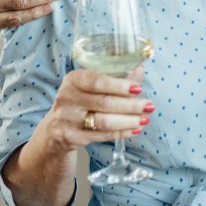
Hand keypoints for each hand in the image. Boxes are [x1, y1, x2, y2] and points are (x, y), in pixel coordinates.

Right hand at [33, 65, 150, 155]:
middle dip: (130, 105)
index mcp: (73, 80)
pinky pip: (101, 136)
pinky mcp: (71, 137)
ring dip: (128, 121)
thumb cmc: (81, 100)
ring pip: (103, 121)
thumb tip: (139, 68)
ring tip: (145, 119)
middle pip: (103, 102)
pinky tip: (135, 129)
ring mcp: (67, 119)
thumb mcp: (92, 85)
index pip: (96, 81)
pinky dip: (121, 133)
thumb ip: (116, 76)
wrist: (55, 128)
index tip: (138, 88)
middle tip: (149, 106)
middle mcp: (67, 98)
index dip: (118, 85)